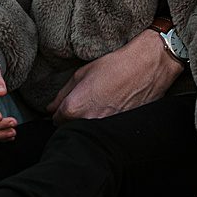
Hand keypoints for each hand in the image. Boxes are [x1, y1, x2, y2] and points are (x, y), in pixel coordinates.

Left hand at [49, 30, 182, 122]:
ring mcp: (106, 129)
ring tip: (101, 104)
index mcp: (74, 108)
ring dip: (90, 121)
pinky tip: (113, 108)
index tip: (67, 105)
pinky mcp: (121, 130)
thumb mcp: (81, 74)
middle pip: (72, 127)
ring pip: (89, 130)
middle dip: (73, 119)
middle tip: (86, 103)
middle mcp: (89, 122)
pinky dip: (106, 123)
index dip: (60, 112)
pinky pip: (106, 130)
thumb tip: (49, 109)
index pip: (56, 120)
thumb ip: (62, 94)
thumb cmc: (114, 66)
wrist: (147, 67)